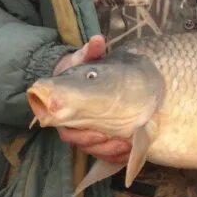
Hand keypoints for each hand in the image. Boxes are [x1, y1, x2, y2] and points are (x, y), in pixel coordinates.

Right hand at [52, 36, 131, 164]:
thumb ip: (89, 52)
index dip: (86, 135)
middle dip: (103, 145)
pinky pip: (104, 153)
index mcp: (65, 110)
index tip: (102, 133)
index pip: (70, 131)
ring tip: (128, 147)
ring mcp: (84, 133)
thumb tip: (97, 40)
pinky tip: (131, 153)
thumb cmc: (80, 69)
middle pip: (84, 144)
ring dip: (112, 151)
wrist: (81, 78)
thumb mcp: (83, 60)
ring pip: (95, 151)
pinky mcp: (98, 137)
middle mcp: (72, 125)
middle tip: (121, 141)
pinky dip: (116, 155)